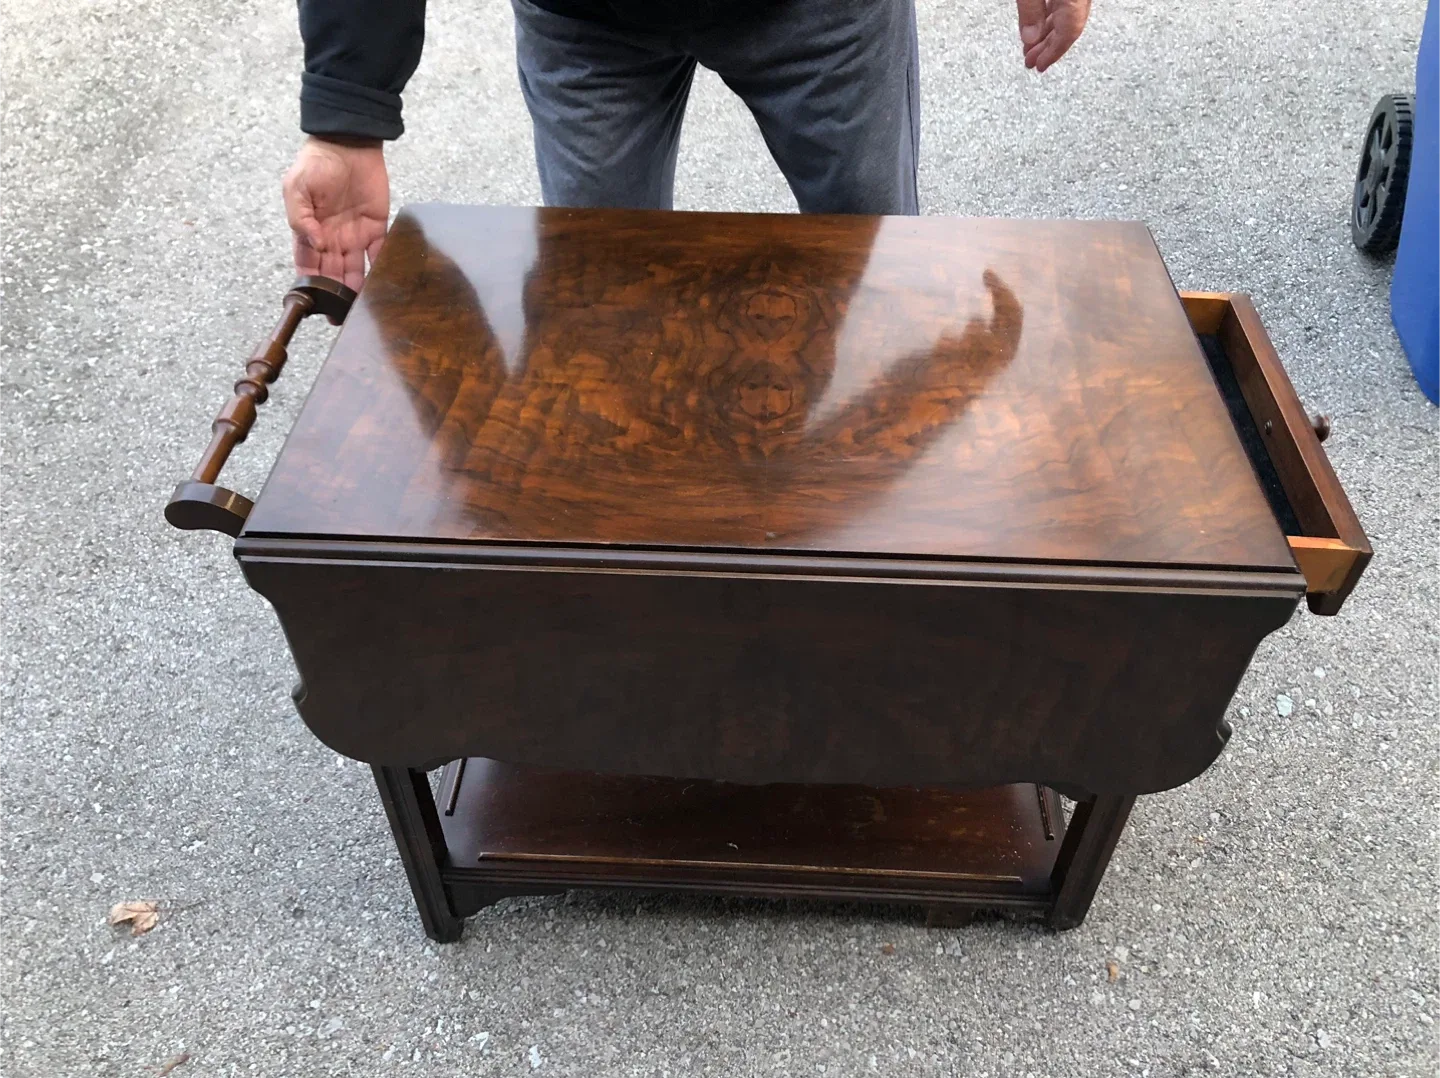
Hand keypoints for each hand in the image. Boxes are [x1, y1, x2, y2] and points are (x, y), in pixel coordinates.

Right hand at [282, 136, 389, 293]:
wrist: (348, 143)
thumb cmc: (316, 163)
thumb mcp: (296, 187)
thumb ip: (300, 217)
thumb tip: (314, 244)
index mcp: (309, 231)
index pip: (308, 265)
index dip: (310, 285)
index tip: (315, 303)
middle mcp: (331, 238)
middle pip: (332, 273)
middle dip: (335, 295)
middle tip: (340, 315)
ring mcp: (354, 235)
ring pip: (355, 269)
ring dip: (356, 288)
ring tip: (358, 307)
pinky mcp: (377, 227)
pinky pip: (380, 252)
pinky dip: (381, 267)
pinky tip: (381, 285)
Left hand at [1016, 0, 1091, 72]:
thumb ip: (1031, 10)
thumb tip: (1029, 37)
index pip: (1069, 33)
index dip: (1053, 53)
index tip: (1040, 66)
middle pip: (1068, 27)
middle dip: (1047, 48)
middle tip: (1032, 61)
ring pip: (1066, 16)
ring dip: (1048, 33)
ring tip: (1032, 46)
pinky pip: (1064, 5)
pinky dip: (1051, 17)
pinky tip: (1041, 22)